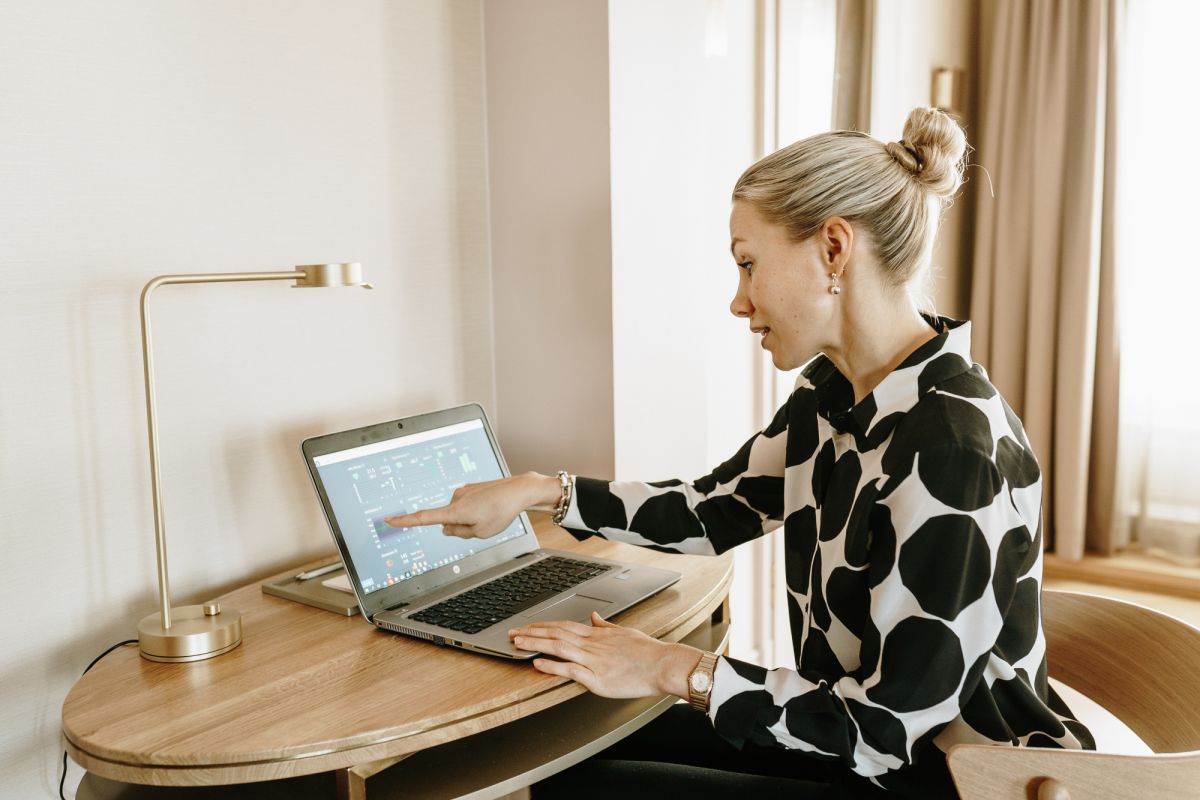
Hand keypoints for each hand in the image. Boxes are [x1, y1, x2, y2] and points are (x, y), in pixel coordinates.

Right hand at [383, 472, 558, 538]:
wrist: (520, 490)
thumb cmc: (502, 512)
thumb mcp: (481, 533)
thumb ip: (460, 534)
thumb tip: (447, 529)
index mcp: (455, 511)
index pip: (424, 518)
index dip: (405, 521)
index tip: (389, 520)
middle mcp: (455, 498)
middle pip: (448, 522)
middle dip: (461, 528)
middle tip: (483, 525)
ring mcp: (462, 491)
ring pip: (458, 515)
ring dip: (470, 519)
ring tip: (491, 514)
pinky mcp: (470, 488)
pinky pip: (467, 506)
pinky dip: (476, 511)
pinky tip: (492, 508)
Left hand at [509, 612, 702, 699]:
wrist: (663, 665)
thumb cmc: (647, 652)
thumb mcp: (624, 632)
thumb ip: (606, 626)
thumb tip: (594, 616)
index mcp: (597, 634)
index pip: (563, 625)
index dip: (542, 625)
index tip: (527, 625)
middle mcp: (592, 644)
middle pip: (555, 634)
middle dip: (531, 633)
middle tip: (512, 633)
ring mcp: (593, 661)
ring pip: (558, 648)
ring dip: (535, 644)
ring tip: (517, 643)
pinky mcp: (597, 678)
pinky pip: (570, 670)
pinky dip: (551, 666)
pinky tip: (537, 664)